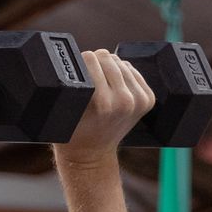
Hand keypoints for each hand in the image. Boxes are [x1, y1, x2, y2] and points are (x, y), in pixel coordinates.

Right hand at [55, 50, 154, 167]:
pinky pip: (132, 70)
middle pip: (106, 57)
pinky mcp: (148, 99)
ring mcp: (139, 100)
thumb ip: (70, 82)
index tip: (75, 73)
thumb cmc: (71, 131)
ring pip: (120, 62)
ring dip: (108, 68)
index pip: (90, 58)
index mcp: (103, 103)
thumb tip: (81, 55)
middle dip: (94, 64)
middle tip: (87, 79)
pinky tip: (112, 86)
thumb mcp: (64, 108)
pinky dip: (121, 73)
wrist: (90, 156)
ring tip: (98, 84)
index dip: (79, 63)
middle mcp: (125, 101)